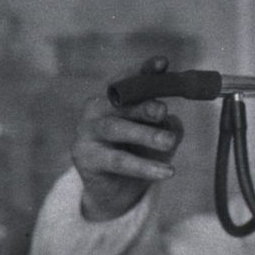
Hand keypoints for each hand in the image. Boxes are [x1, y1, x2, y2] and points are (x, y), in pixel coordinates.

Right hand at [72, 56, 183, 221]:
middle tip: (163, 111)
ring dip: (145, 134)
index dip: (143, 70)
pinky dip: (144, 166)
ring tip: (170, 143)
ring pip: (116, 129)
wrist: (116, 190)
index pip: (128, 79)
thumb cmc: (139, 151)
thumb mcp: (156, 133)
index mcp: (114, 96)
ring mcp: (87, 131)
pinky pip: (117, 161)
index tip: (162, 64)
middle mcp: (97, 108)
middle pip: (120, 102)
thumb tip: (170, 120)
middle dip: (143, 105)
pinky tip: (166, 171)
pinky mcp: (84, 156)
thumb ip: (163, 123)